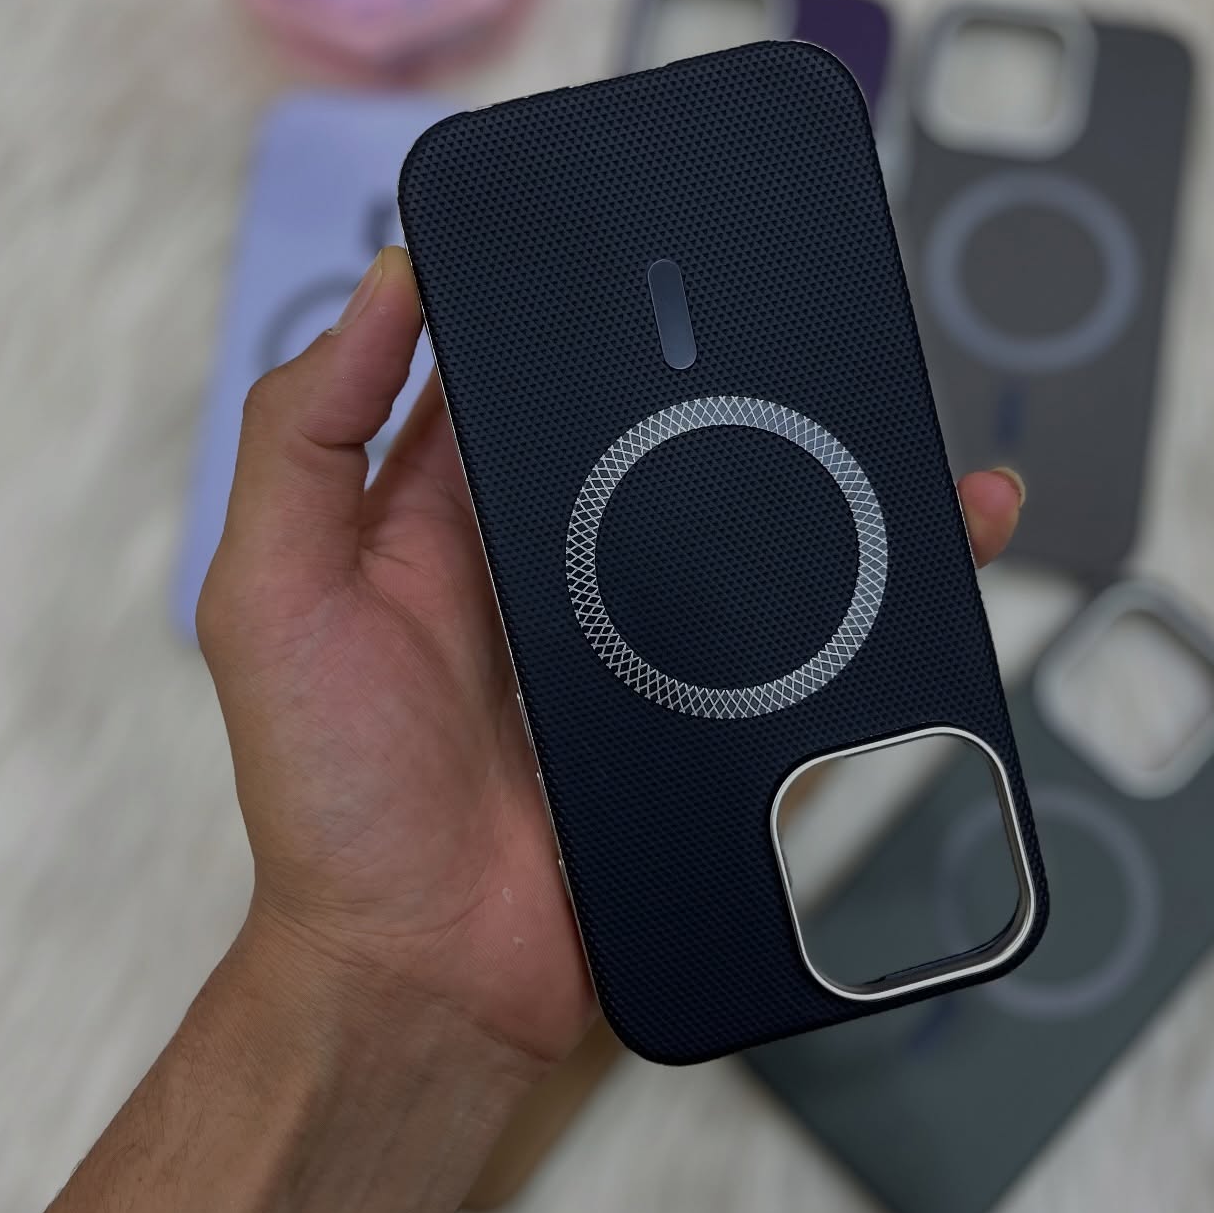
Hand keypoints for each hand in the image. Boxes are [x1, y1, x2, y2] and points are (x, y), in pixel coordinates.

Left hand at [198, 248, 1025, 1073]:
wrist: (429, 978)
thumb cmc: (331, 799)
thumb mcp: (271, 594)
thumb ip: (303, 435)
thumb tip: (381, 286)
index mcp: (448, 516)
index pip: (527, 375)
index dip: (575, 306)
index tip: (644, 234)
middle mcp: (552, 563)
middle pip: (658, 437)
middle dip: (727, 371)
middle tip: (803, 304)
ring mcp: (641, 636)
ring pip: (752, 522)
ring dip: (825, 461)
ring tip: (894, 403)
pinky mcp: (712, 709)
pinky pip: (812, 632)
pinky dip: (883, 583)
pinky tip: (942, 531)